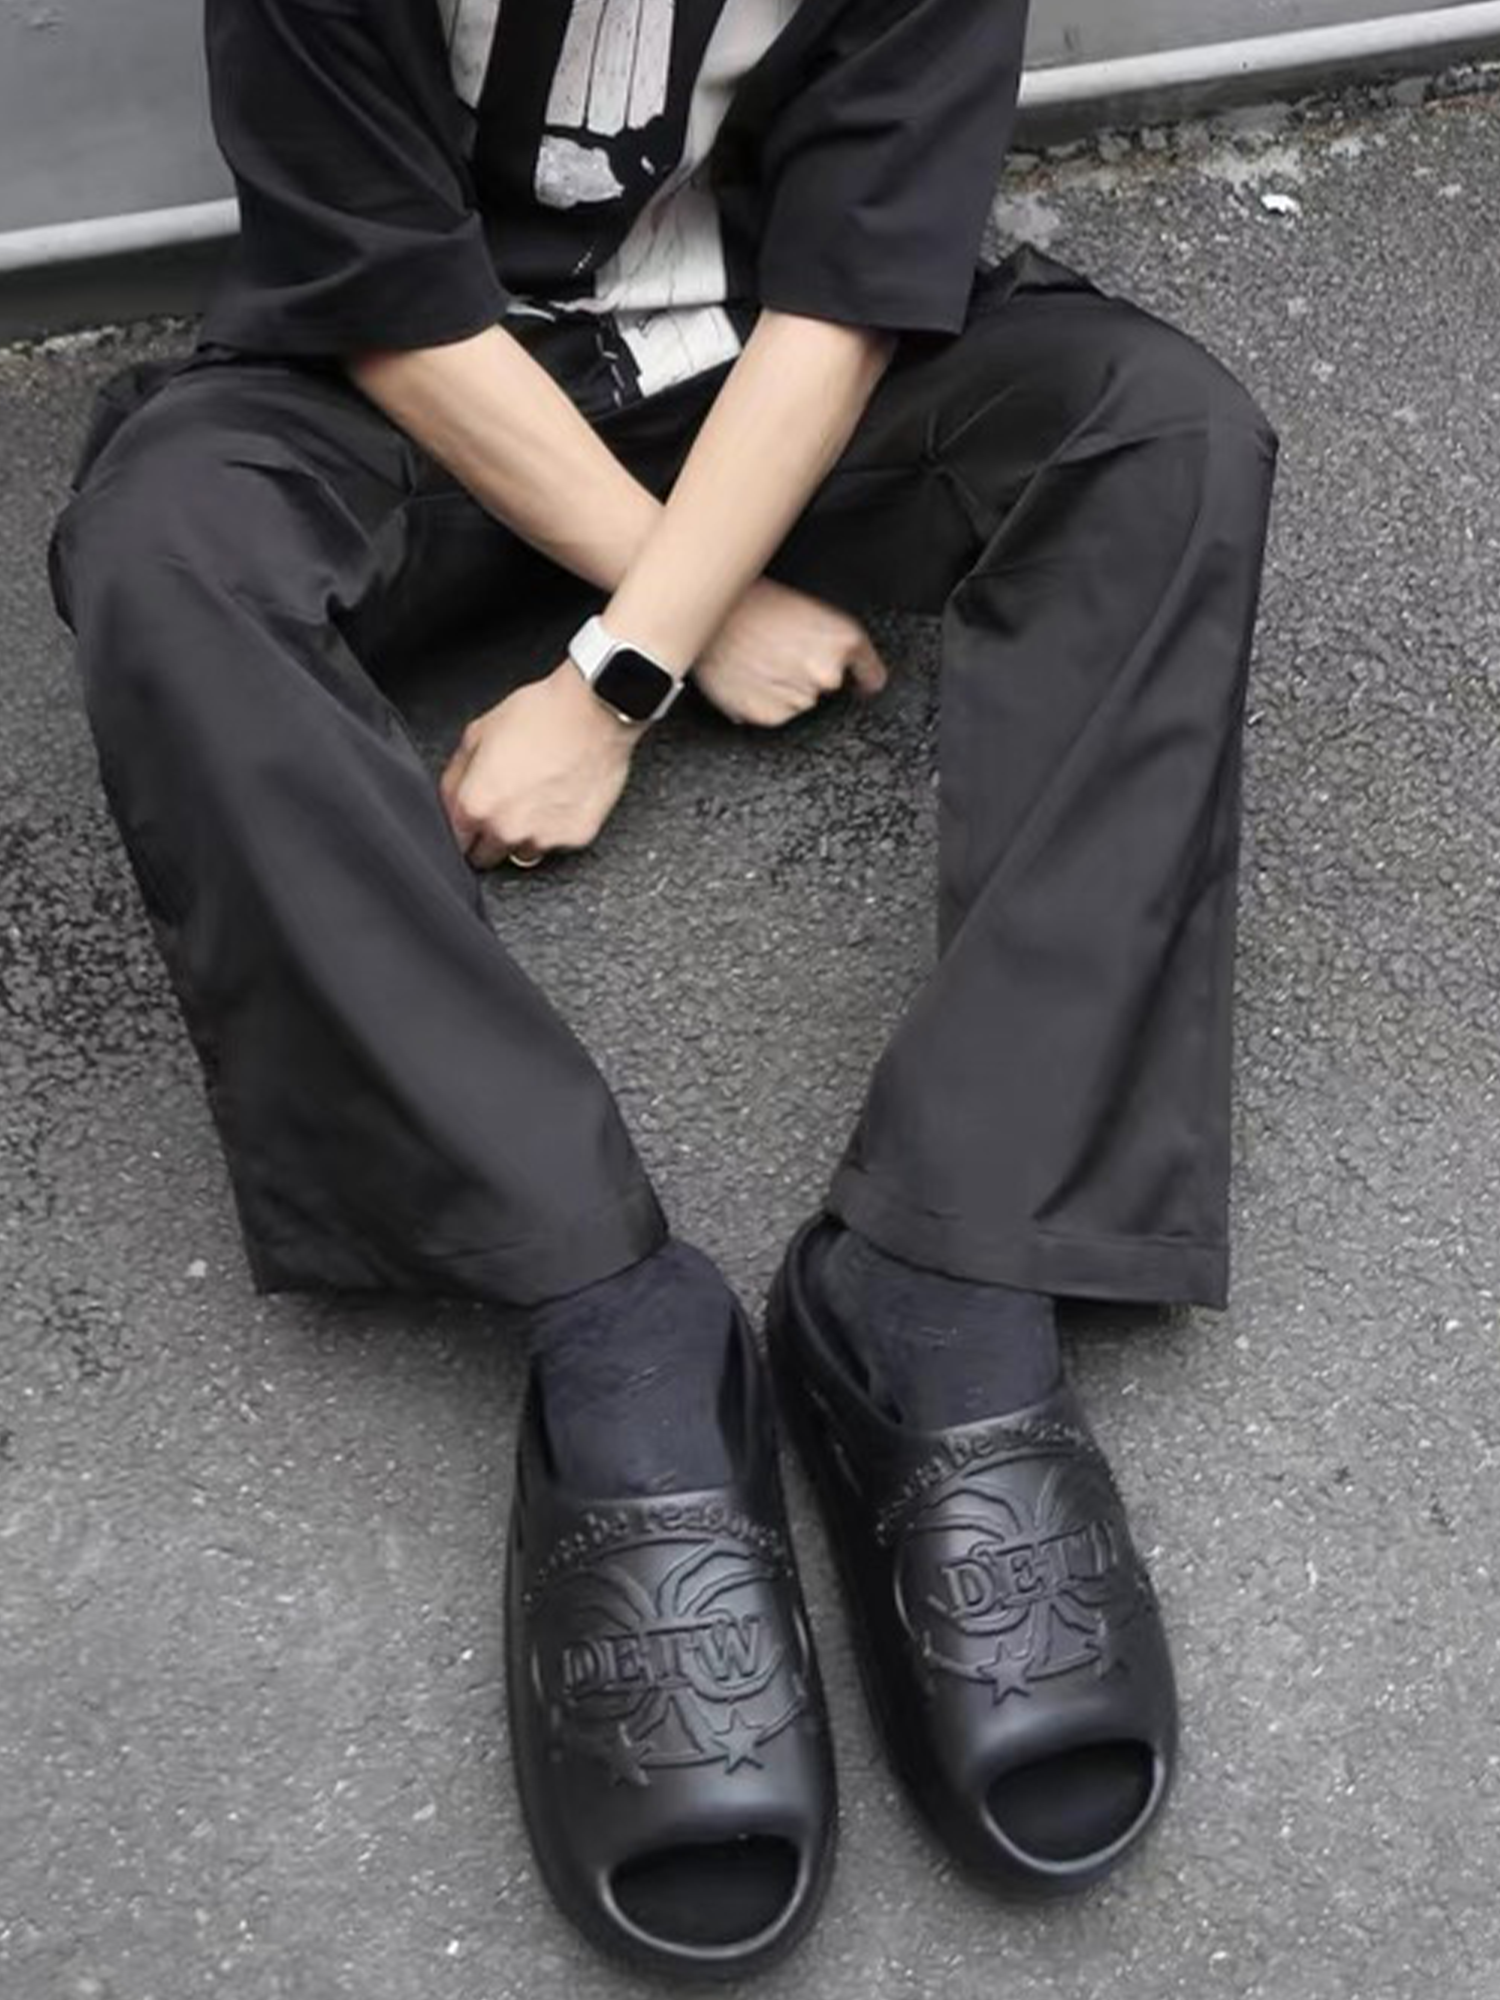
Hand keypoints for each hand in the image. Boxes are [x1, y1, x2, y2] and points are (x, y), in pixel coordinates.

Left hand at [440, 660, 643, 867]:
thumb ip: (457, 775)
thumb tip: (452, 796)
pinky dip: (556, 827)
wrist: (595, 712)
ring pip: (522, 854)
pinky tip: (560, 798)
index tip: (470, 821)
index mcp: (476, 804)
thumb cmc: (541, 715)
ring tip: (535, 800)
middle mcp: (507, 829)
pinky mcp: (575, 837)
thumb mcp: (479, 732)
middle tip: (503, 805)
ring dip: (523, 835)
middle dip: (488, 837)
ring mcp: (543, 837)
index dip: (462, 828)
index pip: (454, 842)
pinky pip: (557, 844)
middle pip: (485, 857)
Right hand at [691, 576, 889, 726]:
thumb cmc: (753, 600)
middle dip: (808, 674)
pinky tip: (748, 676)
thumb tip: (838, 663)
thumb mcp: (806, 607)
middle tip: (781, 651)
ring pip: (799, 701)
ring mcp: (799, 698)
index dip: (865, 678)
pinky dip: (761, 701)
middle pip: (827, 686)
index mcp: (843, 640)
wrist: (712, 613)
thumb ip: (828, 640)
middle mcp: (827, 674)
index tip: (862, 683)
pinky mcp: (771, 715)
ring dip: (783, 688)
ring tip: (759, 659)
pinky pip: (773, 713)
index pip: (872, 675)